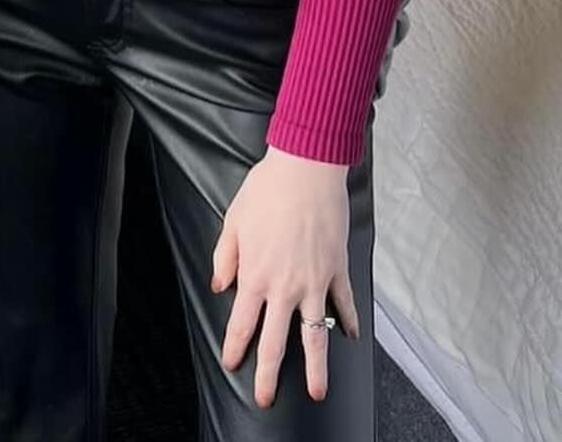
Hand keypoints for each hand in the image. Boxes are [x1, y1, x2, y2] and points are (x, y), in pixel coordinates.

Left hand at [212, 146, 360, 406]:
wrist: (305, 170)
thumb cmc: (265, 191)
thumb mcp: (233, 221)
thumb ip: (225, 257)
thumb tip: (219, 286)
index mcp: (255, 274)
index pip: (242, 321)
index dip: (235, 346)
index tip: (231, 364)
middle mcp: (285, 286)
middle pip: (275, 340)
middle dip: (269, 374)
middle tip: (265, 399)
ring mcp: (314, 281)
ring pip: (314, 335)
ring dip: (316, 367)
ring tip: (316, 393)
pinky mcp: (337, 270)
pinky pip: (344, 303)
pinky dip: (348, 321)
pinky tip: (349, 337)